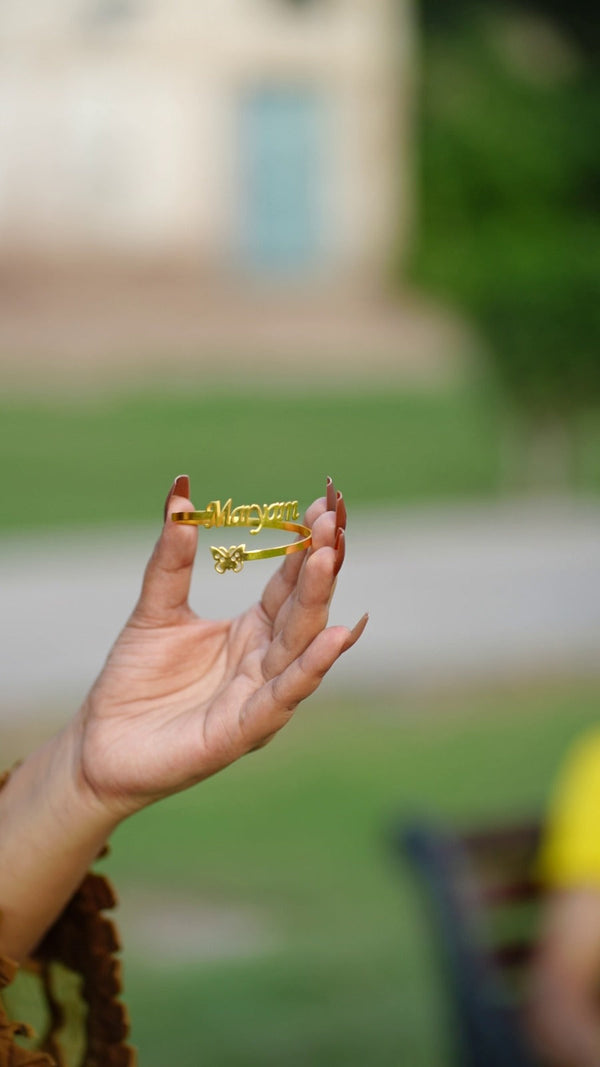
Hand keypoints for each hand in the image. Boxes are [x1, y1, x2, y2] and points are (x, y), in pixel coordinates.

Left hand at [75, 476, 366, 818]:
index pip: (289, 584)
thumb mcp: (155, 610)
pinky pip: (281, 698)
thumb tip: (180, 493)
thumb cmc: (134, 682)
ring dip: (318, 604)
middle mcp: (266, 663)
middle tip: (331, 522)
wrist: (100, 746)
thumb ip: (172, 558)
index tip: (323, 504)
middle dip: (320, 566)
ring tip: (329, 559)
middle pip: (303, 610)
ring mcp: (259, 698)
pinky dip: (308, 668)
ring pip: (299, 647)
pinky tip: (333, 638)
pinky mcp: (242, 732)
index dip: (306, 547)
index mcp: (252, 632)